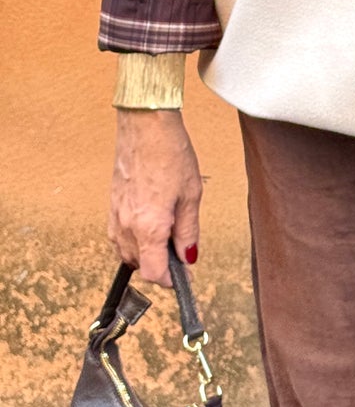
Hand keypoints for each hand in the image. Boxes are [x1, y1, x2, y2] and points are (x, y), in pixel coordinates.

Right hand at [108, 109, 202, 289]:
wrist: (145, 125)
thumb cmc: (170, 153)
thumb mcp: (191, 194)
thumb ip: (189, 231)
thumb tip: (189, 257)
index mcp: (149, 226)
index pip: (154, 273)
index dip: (172, 281)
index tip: (185, 278)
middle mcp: (127, 226)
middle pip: (140, 266)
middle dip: (160, 267)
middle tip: (181, 253)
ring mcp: (116, 217)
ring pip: (127, 254)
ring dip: (146, 255)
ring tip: (168, 236)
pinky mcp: (111, 207)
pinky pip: (119, 238)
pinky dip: (133, 242)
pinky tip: (150, 227)